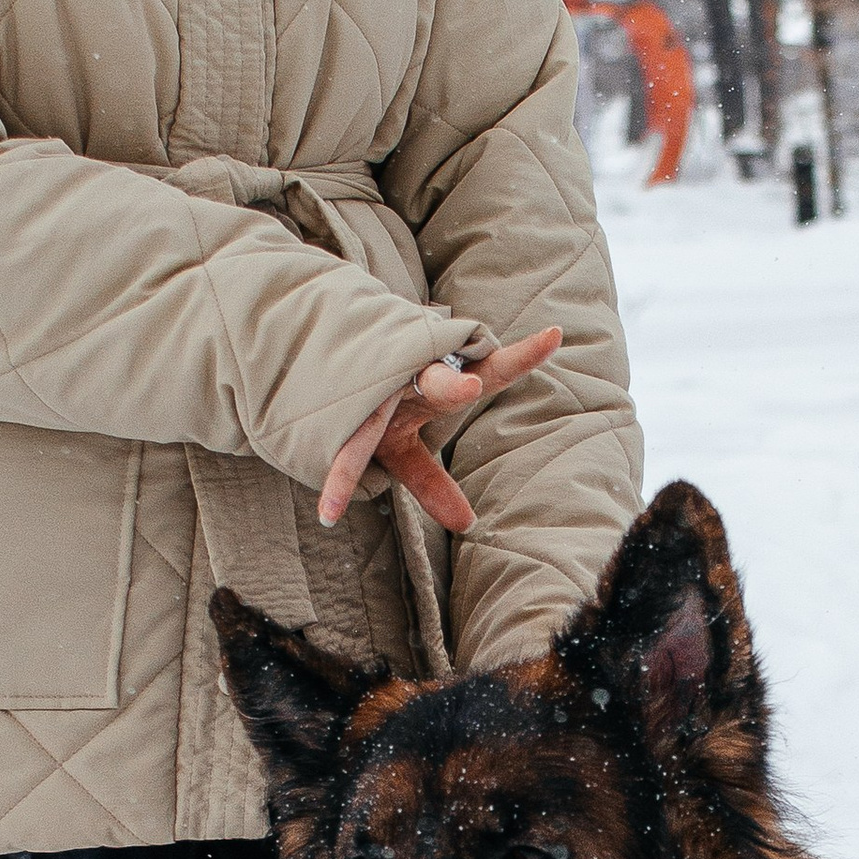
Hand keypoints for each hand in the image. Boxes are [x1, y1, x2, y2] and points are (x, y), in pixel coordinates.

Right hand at [318, 327, 563, 534]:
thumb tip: (467, 524)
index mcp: (437, 381)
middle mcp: (408, 372)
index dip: (520, 357)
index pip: (487, 370)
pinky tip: (331, 513)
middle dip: (450, 385)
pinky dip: (339, 481)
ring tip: (422, 410)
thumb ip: (431, 482)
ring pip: (387, 387)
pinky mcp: (336, 389)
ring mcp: (372, 375)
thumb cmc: (365, 407)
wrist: (302, 366)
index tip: (555, 334)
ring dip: (395, 405)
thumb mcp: (398, 449)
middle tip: (468, 387)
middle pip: (436, 378)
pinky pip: (343, 444)